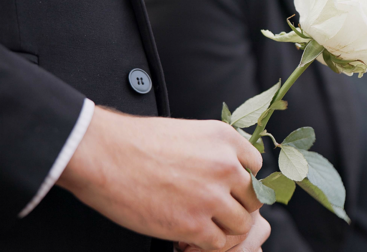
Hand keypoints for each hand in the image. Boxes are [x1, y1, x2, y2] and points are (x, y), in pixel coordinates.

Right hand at [57, 106, 263, 249]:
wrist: (104, 154)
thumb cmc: (136, 142)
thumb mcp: (189, 132)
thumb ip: (214, 151)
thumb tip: (228, 168)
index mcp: (225, 139)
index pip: (256, 167)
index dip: (241, 181)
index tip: (227, 189)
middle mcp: (225, 166)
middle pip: (254, 198)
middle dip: (237, 206)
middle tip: (217, 211)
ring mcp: (211, 197)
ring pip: (242, 224)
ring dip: (224, 227)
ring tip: (204, 225)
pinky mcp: (193, 225)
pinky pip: (218, 243)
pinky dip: (206, 243)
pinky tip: (189, 236)